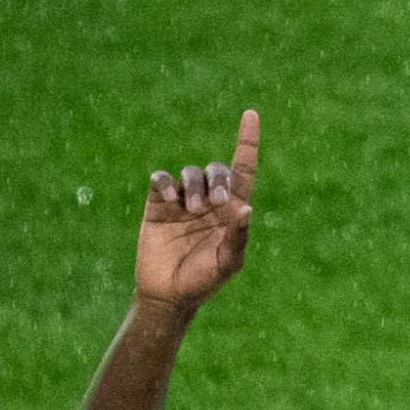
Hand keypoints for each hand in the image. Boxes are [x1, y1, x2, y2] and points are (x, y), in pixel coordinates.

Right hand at [135, 110, 259, 310]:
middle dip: (218, 179)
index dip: (247, 142)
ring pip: (191, 173)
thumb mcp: (226, 263)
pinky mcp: (159, 204)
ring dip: (193, 186)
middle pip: (217, 169)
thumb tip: (246, 209)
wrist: (167, 294)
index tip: (251, 115)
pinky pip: (162, 180)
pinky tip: (170, 201)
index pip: (243, 171)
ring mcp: (183, 201)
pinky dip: (166, 183)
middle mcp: (209, 201)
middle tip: (216, 203)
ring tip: (189, 211)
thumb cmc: (202, 282)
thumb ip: (237, 237)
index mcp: (232, 212)